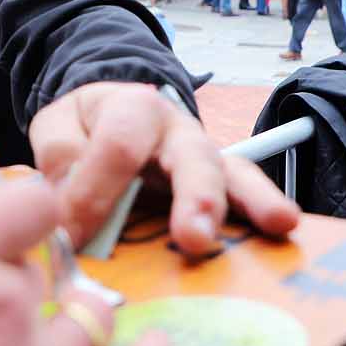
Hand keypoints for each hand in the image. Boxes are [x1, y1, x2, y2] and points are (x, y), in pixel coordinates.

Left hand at [29, 82, 300, 257]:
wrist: (110, 111)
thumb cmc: (84, 126)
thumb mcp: (58, 125)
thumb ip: (59, 153)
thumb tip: (65, 202)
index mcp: (131, 109)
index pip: (118, 146)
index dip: (94, 190)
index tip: (71, 234)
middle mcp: (176, 129)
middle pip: (192, 155)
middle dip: (194, 197)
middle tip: (194, 237)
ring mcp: (204, 156)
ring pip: (233, 172)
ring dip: (251, 201)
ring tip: (277, 224)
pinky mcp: (220, 184)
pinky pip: (247, 193)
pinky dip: (266, 209)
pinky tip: (287, 229)